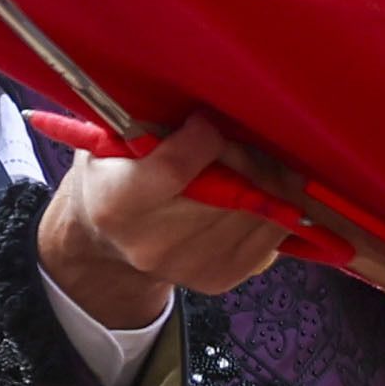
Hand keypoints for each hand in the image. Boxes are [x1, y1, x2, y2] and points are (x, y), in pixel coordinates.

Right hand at [36, 112, 286, 329]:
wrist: (110, 238)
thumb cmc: (116, 170)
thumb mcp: (114, 136)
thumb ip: (152, 122)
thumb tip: (218, 106)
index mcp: (115, 204)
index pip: (177, 168)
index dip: (205, 136)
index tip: (206, 120)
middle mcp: (153, 246)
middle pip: (228, 191)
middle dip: (247, 155)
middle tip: (247, 133)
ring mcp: (190, 268)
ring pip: (257, 211)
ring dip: (269, 180)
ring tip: (256, 158)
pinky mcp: (221, 279)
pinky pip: (270, 235)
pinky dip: (275, 206)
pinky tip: (260, 188)